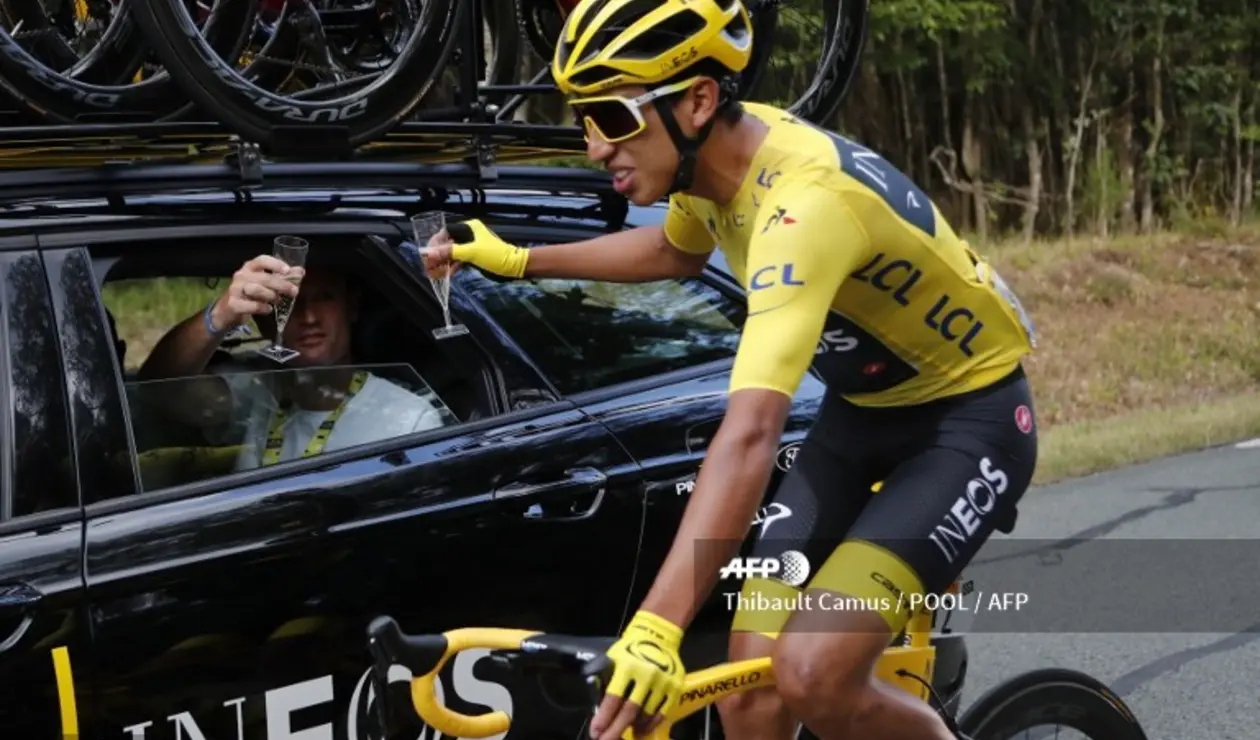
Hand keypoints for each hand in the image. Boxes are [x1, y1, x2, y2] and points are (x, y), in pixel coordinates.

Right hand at [213, 255, 303, 327]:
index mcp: (249, 267)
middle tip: (294, 291)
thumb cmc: (249, 293)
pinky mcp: (233, 304)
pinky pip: (251, 305)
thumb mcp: (264, 283)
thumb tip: (300, 271)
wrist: (228, 309)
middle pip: (264, 277)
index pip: (261, 260)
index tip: (288, 270)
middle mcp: (241, 275)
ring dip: (271, 295)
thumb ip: (281, 277)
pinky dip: (262, 307)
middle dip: (281, 284)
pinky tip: (268, 309)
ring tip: (278, 301)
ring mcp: (235, 289)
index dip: (275, 264)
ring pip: (256, 289)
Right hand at [422, 218, 528, 278]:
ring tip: (433, 274)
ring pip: (450, 254)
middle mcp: (468, 236)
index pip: (445, 232)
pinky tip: (444, 275)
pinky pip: (457, 262)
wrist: (514, 268)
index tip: (428, 255)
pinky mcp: (472, 258)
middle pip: (446, 244)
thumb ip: (450, 252)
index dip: (435, 244)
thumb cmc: (495, 256)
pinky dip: (450, 268)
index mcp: (468, 228)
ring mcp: (470, 247)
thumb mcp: (472, 252)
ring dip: (442, 264)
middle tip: (428, 267)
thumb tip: (430, 253)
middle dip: (436, 256)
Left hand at [590, 611, 684, 739]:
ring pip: (646, 715)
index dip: (604, 718)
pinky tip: (641, 729)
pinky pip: (662, 713)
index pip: (613, 698)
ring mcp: (663, 682)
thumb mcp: (613, 658)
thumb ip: (607, 680)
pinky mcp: (675, 687)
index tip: (596, 732)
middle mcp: (646, 675)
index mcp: (627, 666)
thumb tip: (600, 709)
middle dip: (615, 730)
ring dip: (633, 728)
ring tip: (623, 736)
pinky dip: (650, 724)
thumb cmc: (630, 648)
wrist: (658, 636)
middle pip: (629, 711)